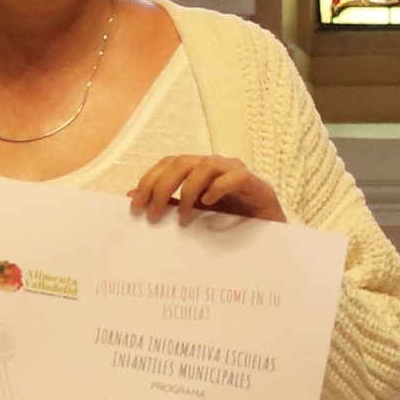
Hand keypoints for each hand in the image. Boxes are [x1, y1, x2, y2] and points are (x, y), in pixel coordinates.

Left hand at [130, 154, 285, 222]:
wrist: (268, 237)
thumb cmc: (229, 223)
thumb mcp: (193, 214)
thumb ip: (167, 203)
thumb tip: (130, 197)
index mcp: (200, 170)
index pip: (169, 163)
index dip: (149, 180)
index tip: (136, 205)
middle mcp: (217, 165)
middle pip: (182, 161)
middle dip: (162, 186)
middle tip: (153, 214)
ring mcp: (237, 172)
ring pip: (207, 164)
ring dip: (188, 189)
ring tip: (183, 215)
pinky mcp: (256, 185)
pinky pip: (235, 177)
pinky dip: (218, 188)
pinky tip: (208, 204)